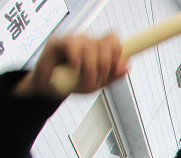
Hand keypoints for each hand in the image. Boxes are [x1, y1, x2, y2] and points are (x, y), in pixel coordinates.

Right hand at [14, 34, 128, 98]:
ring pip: (91, 46)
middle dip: (106, 64)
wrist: (48, 90)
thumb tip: (127, 66)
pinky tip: (75, 70)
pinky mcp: (58, 42)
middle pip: (105, 42)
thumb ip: (112, 76)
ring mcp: (73, 40)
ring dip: (92, 68)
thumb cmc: (72, 84)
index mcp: (98, 48)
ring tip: (87, 81)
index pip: (113, 40)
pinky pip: (73, 46)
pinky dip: (77, 61)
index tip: (117, 67)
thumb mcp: (97, 84)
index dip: (118, 51)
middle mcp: (87, 41)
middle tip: (99, 79)